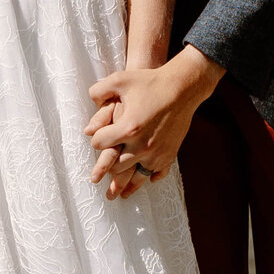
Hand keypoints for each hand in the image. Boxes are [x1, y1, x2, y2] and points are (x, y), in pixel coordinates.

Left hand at [84, 46, 223, 194]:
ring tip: (117, 192)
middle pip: (115, 165)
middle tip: (101, 169)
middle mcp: (141, 145)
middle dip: (106, 166)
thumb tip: (90, 105)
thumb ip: (99, 91)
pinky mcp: (169, 154)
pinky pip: (156, 173)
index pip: (100, 144)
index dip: (96, 140)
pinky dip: (148, 178)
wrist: (183, 87)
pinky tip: (145, 179)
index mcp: (127, 128)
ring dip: (124, 184)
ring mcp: (156, 153)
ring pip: (135, 176)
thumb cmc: (150, 81)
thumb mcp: (121, 80)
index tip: (97, 138)